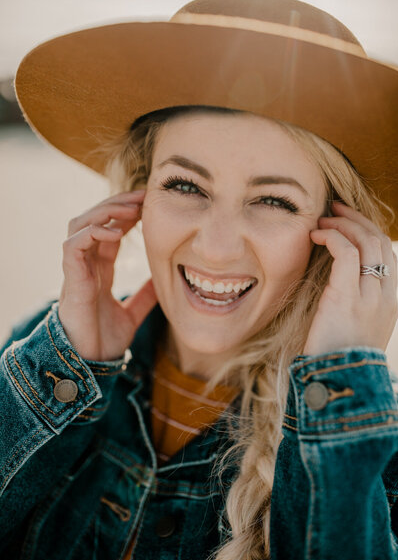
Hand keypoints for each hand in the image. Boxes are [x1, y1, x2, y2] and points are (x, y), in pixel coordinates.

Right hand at [58, 190, 157, 360]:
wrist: (90, 362)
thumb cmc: (104, 339)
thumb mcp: (133, 313)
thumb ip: (145, 297)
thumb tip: (164, 283)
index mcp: (99, 268)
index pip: (110, 230)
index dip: (126, 214)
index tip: (149, 204)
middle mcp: (86, 263)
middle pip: (94, 219)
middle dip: (117, 204)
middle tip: (143, 197)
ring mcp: (77, 268)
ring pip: (80, 223)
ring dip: (105, 211)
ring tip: (131, 209)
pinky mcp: (71, 277)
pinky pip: (73, 244)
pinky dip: (92, 233)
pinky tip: (115, 233)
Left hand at [303, 202, 397, 354]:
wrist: (336, 386)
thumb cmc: (336, 359)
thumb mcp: (351, 331)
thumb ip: (350, 307)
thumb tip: (334, 287)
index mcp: (388, 303)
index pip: (386, 255)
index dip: (368, 232)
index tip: (346, 221)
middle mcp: (384, 297)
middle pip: (380, 243)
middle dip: (358, 220)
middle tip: (335, 208)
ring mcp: (370, 297)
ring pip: (367, 242)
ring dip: (344, 223)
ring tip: (323, 218)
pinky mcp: (347, 298)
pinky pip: (347, 253)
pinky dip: (333, 236)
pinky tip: (316, 234)